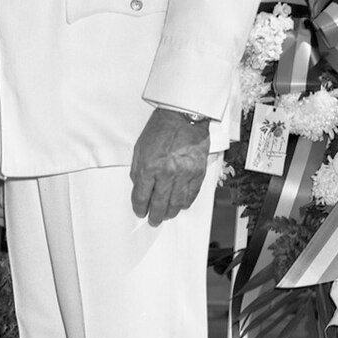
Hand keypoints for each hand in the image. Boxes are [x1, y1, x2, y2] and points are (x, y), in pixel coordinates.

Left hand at [130, 108, 211, 225]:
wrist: (184, 116)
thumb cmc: (160, 129)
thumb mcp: (140, 148)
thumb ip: (138, 170)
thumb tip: (139, 188)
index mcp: (149, 167)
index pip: (141, 196)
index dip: (139, 207)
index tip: (140, 211)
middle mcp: (167, 173)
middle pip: (159, 204)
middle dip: (154, 215)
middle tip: (153, 220)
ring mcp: (185, 174)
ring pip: (177, 203)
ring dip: (170, 212)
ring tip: (166, 215)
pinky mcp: (198, 173)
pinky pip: (191, 195)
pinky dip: (185, 203)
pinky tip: (180, 205)